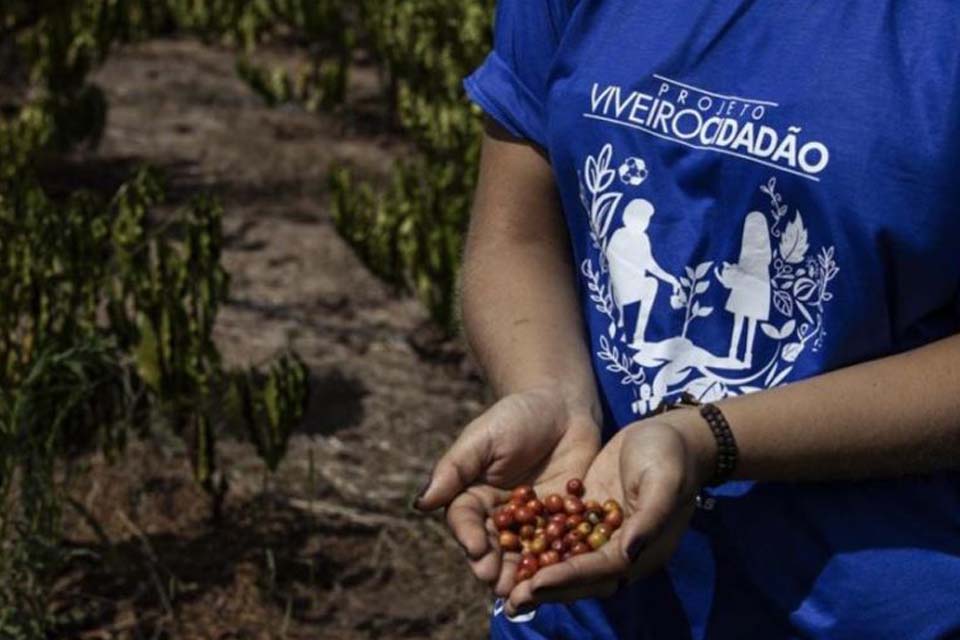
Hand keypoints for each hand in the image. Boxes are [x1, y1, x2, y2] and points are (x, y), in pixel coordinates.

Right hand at [414, 386, 600, 596]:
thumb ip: (455, 469)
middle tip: (497, 583)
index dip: (469, 537)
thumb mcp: (483, 437)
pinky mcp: (562, 523)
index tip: (476, 550)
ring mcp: (532, 522)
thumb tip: (420, 503)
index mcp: (473, 495)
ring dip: (522, 574)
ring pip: (523, 553)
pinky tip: (561, 575)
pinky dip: (558, 562)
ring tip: (525, 590)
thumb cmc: (517, 415)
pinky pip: (558, 546)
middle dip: (493, 566)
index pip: (466, 521)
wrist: (562, 406)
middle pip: (492, 546)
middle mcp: (499, 514)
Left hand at [503, 410, 714, 614]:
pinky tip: (509, 549)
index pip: (599, 570)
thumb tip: (628, 551)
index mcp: (641, 550)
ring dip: (537, 576)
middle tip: (510, 600)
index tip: (536, 583)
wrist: (671, 435)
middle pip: (578, 576)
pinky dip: (537, 547)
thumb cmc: (671, 456)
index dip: (568, 577)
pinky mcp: (588, 516)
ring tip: (503, 588)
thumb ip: (649, 518)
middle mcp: (620, 550)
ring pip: (565, 562)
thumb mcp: (664, 482)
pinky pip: (560, 538)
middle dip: (545, 588)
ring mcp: (602, 535)